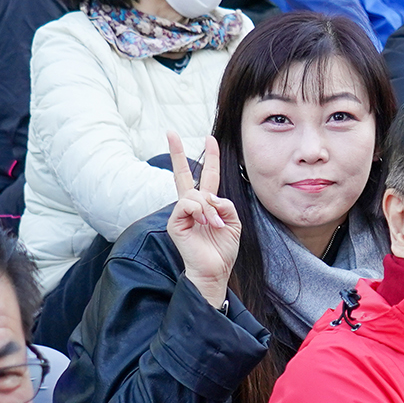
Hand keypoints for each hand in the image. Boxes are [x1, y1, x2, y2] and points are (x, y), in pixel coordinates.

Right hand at [164, 133, 238, 307]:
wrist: (214, 270)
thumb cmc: (222, 250)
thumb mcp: (233, 222)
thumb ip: (225, 205)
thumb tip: (210, 197)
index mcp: (207, 204)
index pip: (206, 176)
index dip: (210, 158)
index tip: (209, 139)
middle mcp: (192, 206)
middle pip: (182, 174)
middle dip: (177, 153)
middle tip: (169, 132)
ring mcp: (181, 213)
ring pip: (195, 195)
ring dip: (210, 209)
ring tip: (215, 225)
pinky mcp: (175, 222)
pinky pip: (187, 205)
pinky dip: (201, 212)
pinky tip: (206, 224)